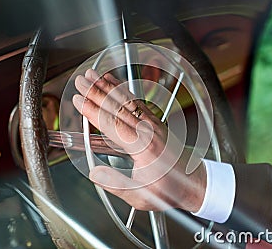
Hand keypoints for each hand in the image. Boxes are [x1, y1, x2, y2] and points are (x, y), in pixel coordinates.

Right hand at [72, 69, 205, 211]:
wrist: (193, 183)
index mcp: (142, 146)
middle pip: (117, 106)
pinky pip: (136, 102)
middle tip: (80, 80)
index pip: (112, 123)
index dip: (93, 111)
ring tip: (93, 75)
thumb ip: (116, 184)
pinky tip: (115, 84)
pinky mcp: (155, 122)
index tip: (78, 100)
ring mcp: (152, 124)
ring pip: (126, 100)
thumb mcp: (140, 195)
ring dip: (108, 86)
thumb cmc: (168, 190)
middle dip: (96, 91)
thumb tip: (94, 173)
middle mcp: (148, 130)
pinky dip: (123, 90)